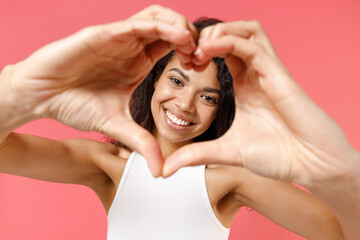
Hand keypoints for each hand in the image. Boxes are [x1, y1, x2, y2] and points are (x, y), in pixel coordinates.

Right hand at [0, 5, 196, 176]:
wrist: (40, 97)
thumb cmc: (74, 105)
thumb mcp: (115, 126)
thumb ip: (141, 143)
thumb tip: (161, 171)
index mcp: (138, 62)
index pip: (173, 46)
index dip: (192, 52)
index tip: (203, 66)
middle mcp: (131, 46)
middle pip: (170, 26)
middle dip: (192, 36)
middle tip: (203, 54)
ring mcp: (118, 37)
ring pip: (157, 17)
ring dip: (179, 26)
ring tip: (192, 43)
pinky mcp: (103, 33)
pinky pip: (136, 22)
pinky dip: (159, 26)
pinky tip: (176, 36)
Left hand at [163, 21, 358, 185]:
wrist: (311, 166)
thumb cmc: (277, 156)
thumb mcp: (227, 152)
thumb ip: (196, 155)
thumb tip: (166, 169)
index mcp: (244, 86)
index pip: (221, 53)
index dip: (199, 52)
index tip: (183, 63)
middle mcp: (256, 74)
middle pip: (233, 35)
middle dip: (206, 36)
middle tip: (187, 53)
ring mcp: (269, 72)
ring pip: (246, 31)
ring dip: (220, 31)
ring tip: (199, 47)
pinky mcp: (280, 75)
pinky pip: (254, 46)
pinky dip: (230, 41)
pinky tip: (209, 49)